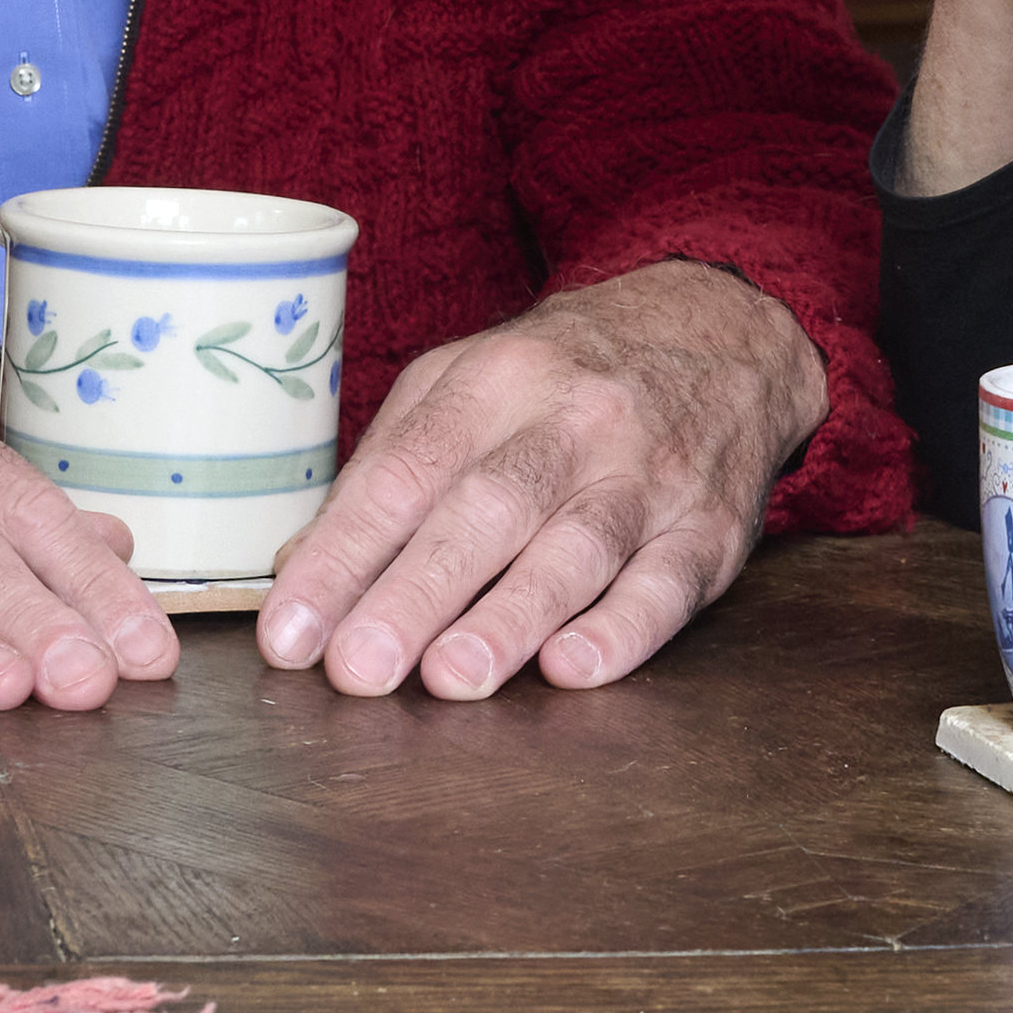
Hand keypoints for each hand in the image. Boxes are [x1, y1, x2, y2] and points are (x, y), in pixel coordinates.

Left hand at [253, 261, 824, 699]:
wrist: (723, 335)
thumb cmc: (567, 378)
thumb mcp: (470, 382)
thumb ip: (388, 469)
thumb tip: (299, 569)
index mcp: (496, 379)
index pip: (406, 470)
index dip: (345, 552)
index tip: (289, 632)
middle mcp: (574, 421)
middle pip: (490, 507)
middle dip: (418, 591)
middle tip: (358, 668)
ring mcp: (649, 474)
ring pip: (579, 546)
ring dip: (512, 617)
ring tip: (452, 677)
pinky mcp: (710, 529)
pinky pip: (669, 581)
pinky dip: (624, 628)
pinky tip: (575, 667)